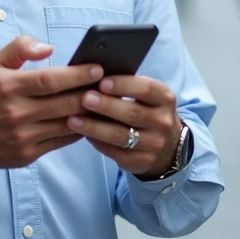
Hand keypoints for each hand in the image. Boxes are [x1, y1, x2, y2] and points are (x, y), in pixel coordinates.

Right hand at [0, 36, 103, 169]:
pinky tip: (89, 120)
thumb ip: (19, 48)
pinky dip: (78, 131)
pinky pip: (61, 142)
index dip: (77, 75)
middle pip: (64, 103)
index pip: (50, 80)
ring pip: (67, 124)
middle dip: (91, 93)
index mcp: (8, 86)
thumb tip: (47, 48)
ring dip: (89, 114)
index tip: (97, 68)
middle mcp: (16, 112)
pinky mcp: (28, 154)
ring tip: (106, 102)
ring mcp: (23, 136)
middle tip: (111, 85)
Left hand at [67, 75, 181, 177]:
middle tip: (84, 98)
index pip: (146, 89)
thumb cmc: (146, 110)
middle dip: (106, 106)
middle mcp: (162, 122)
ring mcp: (154, 144)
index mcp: (164, 99)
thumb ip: (126, 86)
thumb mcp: (146, 95)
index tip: (101, 82)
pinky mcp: (141, 162)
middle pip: (132, 113)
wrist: (166, 144)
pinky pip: (115, 152)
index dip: (123, 85)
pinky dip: (97, 142)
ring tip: (73, 119)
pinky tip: (83, 134)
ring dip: (94, 127)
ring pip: (120, 135)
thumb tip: (93, 76)